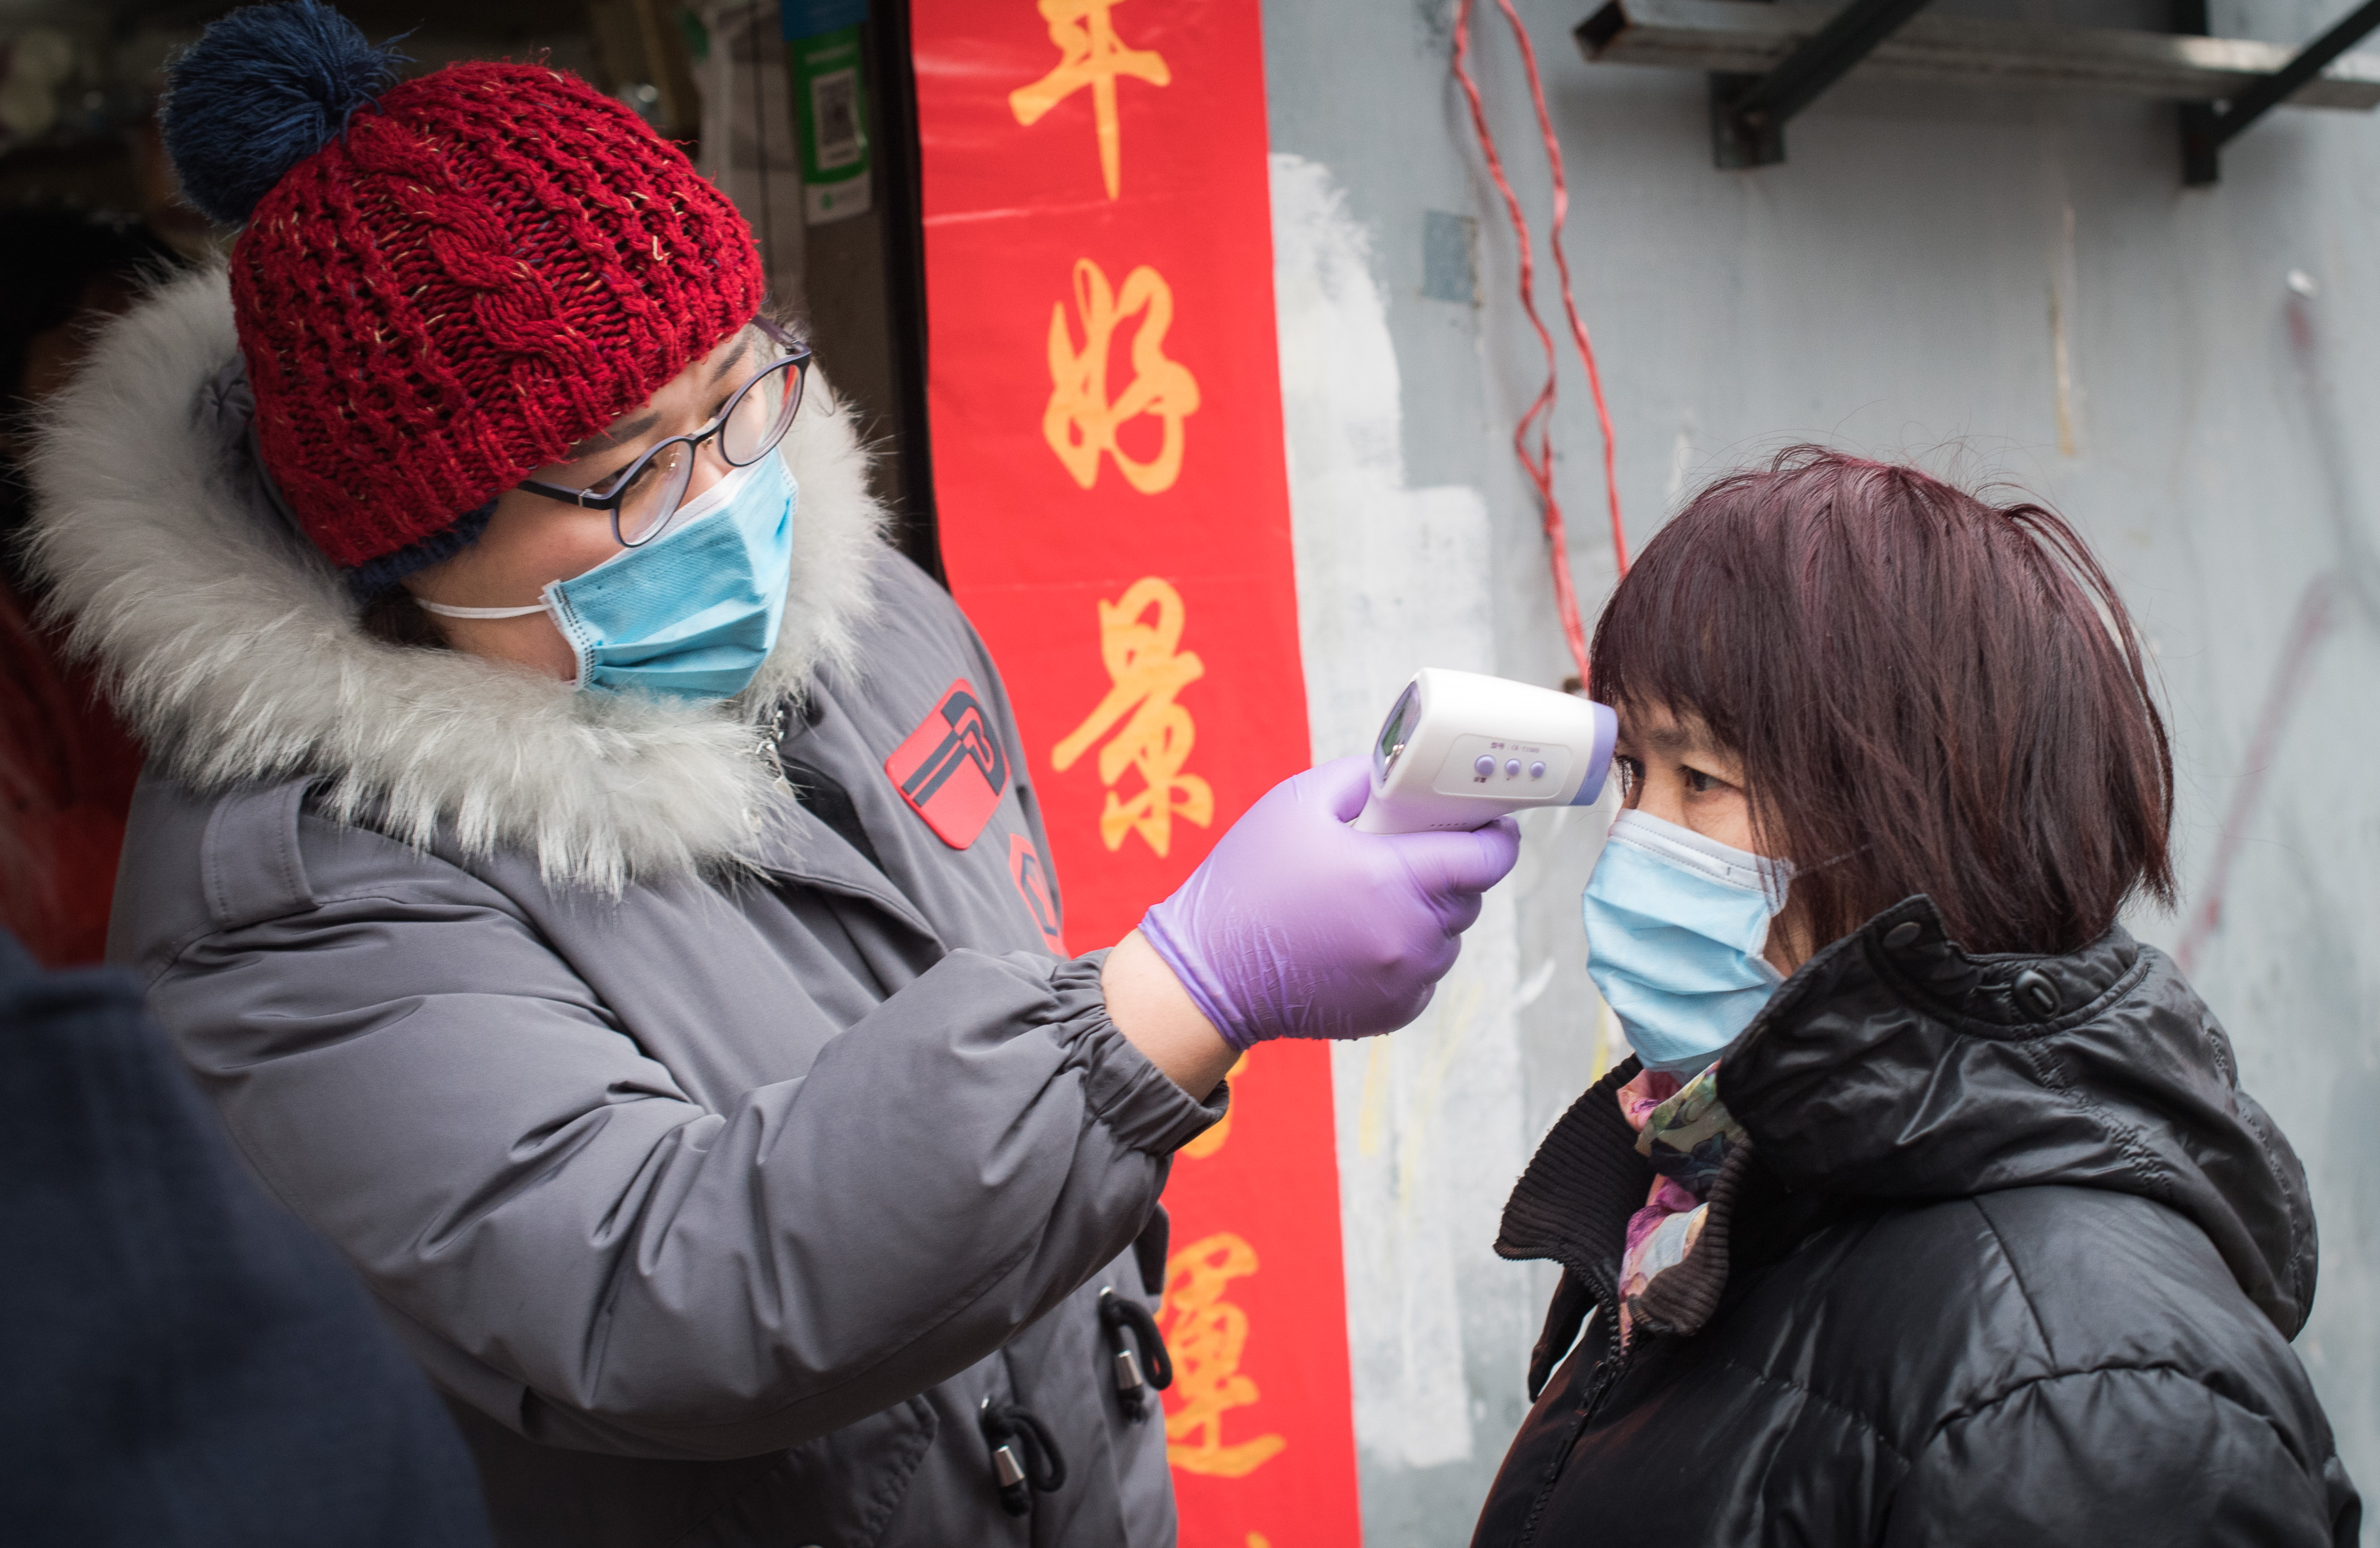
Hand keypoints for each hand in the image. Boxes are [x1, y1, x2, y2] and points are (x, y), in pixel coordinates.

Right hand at [1137, 755, 1519, 1047]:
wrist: (1209, 974)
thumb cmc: (1248, 883)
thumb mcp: (1296, 803)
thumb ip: (1361, 776)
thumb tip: (1402, 774)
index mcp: (1393, 878)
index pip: (1486, 857)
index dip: (1497, 835)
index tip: (1493, 823)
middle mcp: (1410, 936)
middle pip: (1468, 896)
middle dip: (1449, 870)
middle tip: (1406, 854)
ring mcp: (1404, 980)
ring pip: (1449, 937)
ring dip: (1427, 915)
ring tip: (1371, 901)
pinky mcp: (1393, 1012)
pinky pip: (1425, 974)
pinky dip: (1407, 955)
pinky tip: (1360, 940)